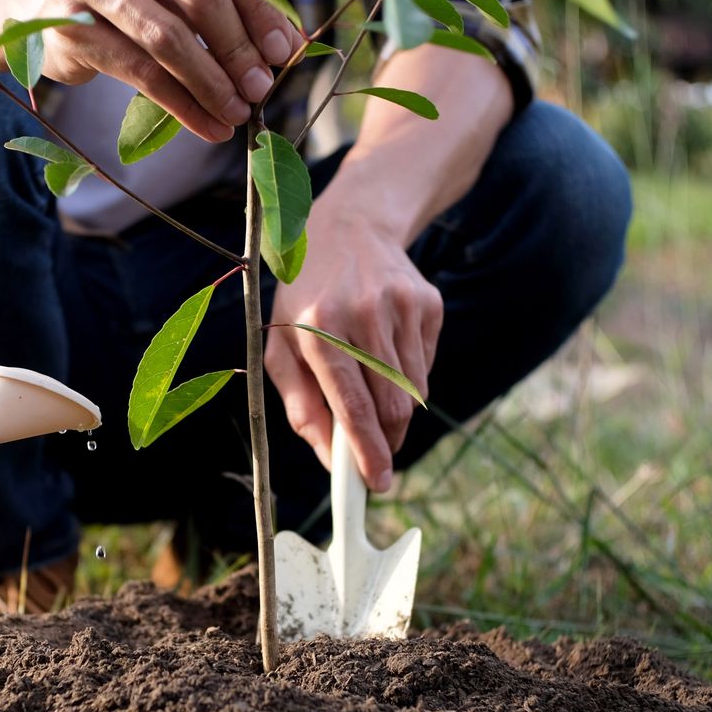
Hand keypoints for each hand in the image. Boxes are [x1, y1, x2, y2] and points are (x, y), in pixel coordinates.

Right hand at [2, 0, 297, 141]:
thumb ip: (225, 0)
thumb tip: (286, 45)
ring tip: (238, 113)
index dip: (261, 3)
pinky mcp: (71, 25)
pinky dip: (183, 105)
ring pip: (168, 37)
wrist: (37, 4)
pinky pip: (141, 73)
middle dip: (239, 46)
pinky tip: (209, 126)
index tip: (285, 48)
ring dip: (212, 83)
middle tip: (263, 86)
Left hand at [264, 200, 442, 491]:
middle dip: (386, 442)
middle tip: (378, 458)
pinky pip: (425, 366)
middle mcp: (364, 315)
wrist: (350, 227)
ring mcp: (402, 307)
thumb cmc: (306, 297)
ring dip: (396, 411)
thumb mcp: (282, 345)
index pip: (351, 405)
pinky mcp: (428, 304)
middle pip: (390, 406)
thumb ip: (300, 404)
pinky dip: (409, 378)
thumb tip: (329, 458)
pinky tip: (387, 352)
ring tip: (373, 391)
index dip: (366, 451)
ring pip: (412, 392)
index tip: (376, 483)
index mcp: (319, 328)